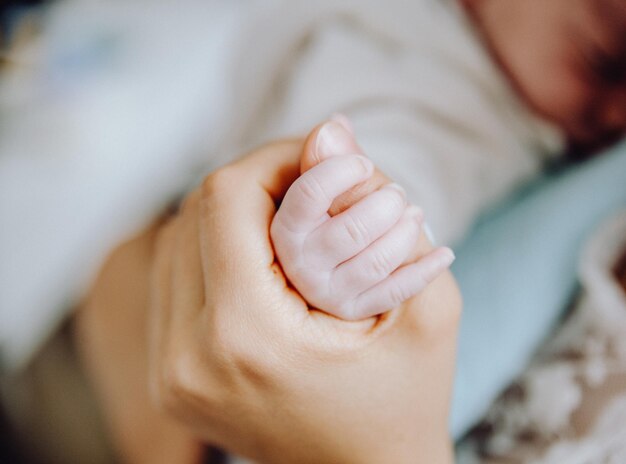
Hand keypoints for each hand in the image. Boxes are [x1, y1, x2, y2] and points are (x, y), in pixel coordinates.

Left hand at [148, 136, 461, 462]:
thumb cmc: (406, 399)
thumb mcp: (426, 308)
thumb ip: (382, 213)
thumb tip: (329, 130)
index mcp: (247, 338)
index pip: (226, 198)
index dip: (274, 158)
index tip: (323, 160)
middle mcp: (186, 355)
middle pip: (195, 213)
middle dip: (258, 183)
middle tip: (315, 190)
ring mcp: (167, 368)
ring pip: (177, 240)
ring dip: (235, 214)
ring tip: (293, 224)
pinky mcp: (167, 373)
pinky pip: (173, 277)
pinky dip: (215, 248)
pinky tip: (263, 257)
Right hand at [270, 119, 455, 319]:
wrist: (329, 262)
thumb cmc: (329, 212)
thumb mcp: (324, 183)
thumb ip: (329, 155)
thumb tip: (333, 127)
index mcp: (287, 227)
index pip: (310, 194)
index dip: (342, 171)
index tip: (362, 163)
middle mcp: (301, 264)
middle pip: (353, 229)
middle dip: (386, 204)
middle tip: (396, 194)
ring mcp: (329, 291)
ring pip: (378, 260)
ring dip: (406, 231)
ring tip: (413, 214)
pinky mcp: (356, 308)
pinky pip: (397, 292)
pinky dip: (426, 270)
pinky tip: (446, 254)